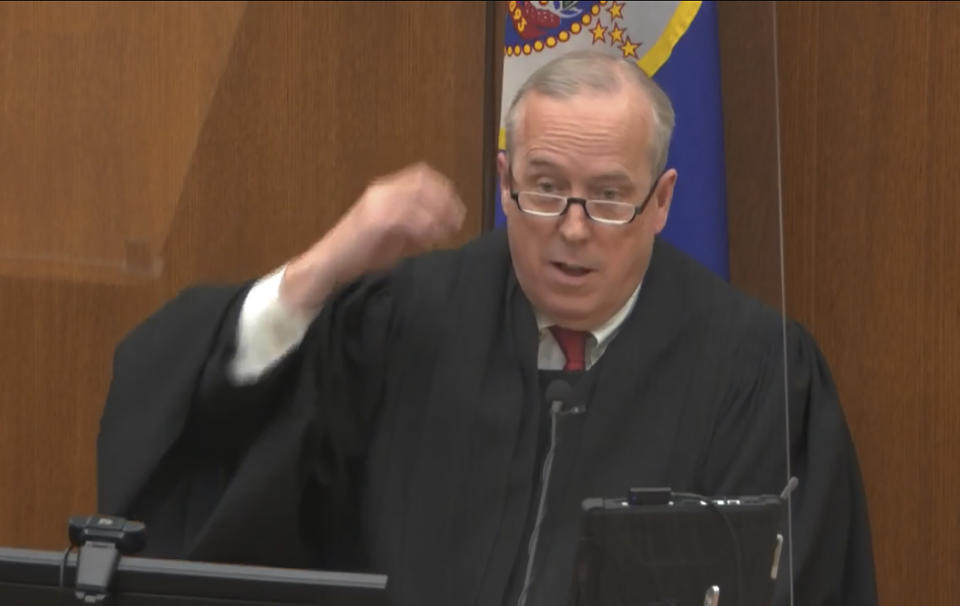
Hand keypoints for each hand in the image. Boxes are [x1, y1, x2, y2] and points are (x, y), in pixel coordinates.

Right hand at [279, 163, 465, 311]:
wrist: (329, 266)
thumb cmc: (360, 253)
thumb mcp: (395, 236)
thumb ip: (416, 227)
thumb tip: (442, 225)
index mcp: (385, 190)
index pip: (422, 177)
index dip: (445, 191)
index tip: (458, 212)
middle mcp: (381, 191)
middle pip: (423, 182)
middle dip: (445, 202)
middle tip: (456, 223)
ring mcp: (376, 204)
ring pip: (417, 197)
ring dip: (437, 215)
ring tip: (445, 234)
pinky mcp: (373, 221)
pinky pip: (406, 217)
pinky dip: (423, 227)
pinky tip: (429, 240)